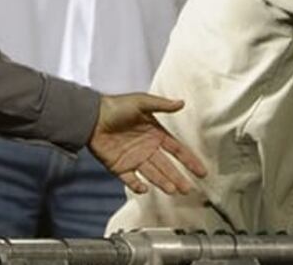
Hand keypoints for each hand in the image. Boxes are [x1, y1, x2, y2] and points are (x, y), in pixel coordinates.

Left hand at [88, 93, 206, 194]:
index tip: (201, 172)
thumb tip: (182, 103)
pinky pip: (130, 179)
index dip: (190, 161)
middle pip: (167, 166)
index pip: (177, 150)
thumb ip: (161, 105)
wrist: (91, 116)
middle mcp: (148, 149)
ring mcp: (134, 159)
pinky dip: (137, 185)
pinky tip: (144, 190)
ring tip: (174, 191)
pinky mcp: (119, 166)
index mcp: (156, 135)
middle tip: (188, 190)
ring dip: (163, 183)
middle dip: (178, 178)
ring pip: (152, 174)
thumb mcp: (141, 102)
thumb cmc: (116, 106)